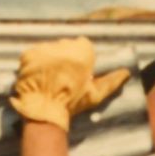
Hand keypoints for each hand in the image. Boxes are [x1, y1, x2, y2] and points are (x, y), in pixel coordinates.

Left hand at [11, 37, 131, 131]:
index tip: (76, 71)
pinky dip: (35, 62)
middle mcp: (63, 45)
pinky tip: (38, 75)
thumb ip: (111, 81)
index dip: (79, 58)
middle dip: (64, 57)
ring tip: (49, 77)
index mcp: (81, 51)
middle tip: (62, 76)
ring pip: (49, 48)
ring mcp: (44, 49)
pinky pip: (33, 53)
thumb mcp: (94, 94)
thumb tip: (126, 73)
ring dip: (49, 58)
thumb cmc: (72, 103)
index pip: (82, 45)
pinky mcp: (28, 54)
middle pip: (65, 45)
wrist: (44, 110)